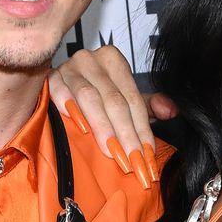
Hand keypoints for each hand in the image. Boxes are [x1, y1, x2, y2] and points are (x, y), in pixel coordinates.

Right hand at [47, 44, 176, 185]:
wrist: (58, 88)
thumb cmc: (94, 96)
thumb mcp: (122, 99)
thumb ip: (147, 106)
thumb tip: (171, 111)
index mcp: (113, 60)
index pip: (132, 99)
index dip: (141, 129)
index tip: (147, 156)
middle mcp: (91, 59)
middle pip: (114, 101)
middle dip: (125, 134)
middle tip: (133, 161)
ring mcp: (69, 67)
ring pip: (91, 99)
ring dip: (103, 128)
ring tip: (112, 152)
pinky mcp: (50, 78)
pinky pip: (60, 94)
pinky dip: (70, 110)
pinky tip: (80, 129)